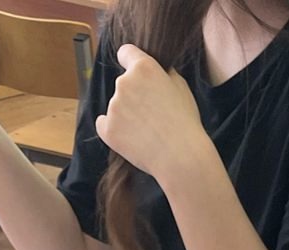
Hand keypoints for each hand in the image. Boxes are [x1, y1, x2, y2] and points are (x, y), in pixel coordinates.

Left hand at [95, 44, 211, 189]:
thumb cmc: (184, 122)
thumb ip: (163, 73)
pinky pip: (104, 124)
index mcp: (143, 67)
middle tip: (151, 113)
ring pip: (116, 106)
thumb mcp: (181, 86)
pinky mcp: (107, 129)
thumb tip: (156, 71)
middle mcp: (124, 82)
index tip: (132, 69)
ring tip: (146, 130)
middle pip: (123, 83)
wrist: (180, 156)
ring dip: (126, 114)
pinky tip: (130, 137)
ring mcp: (113, 106)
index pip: (126, 52)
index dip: (130, 60)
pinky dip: (113, 129)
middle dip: (133, 94)